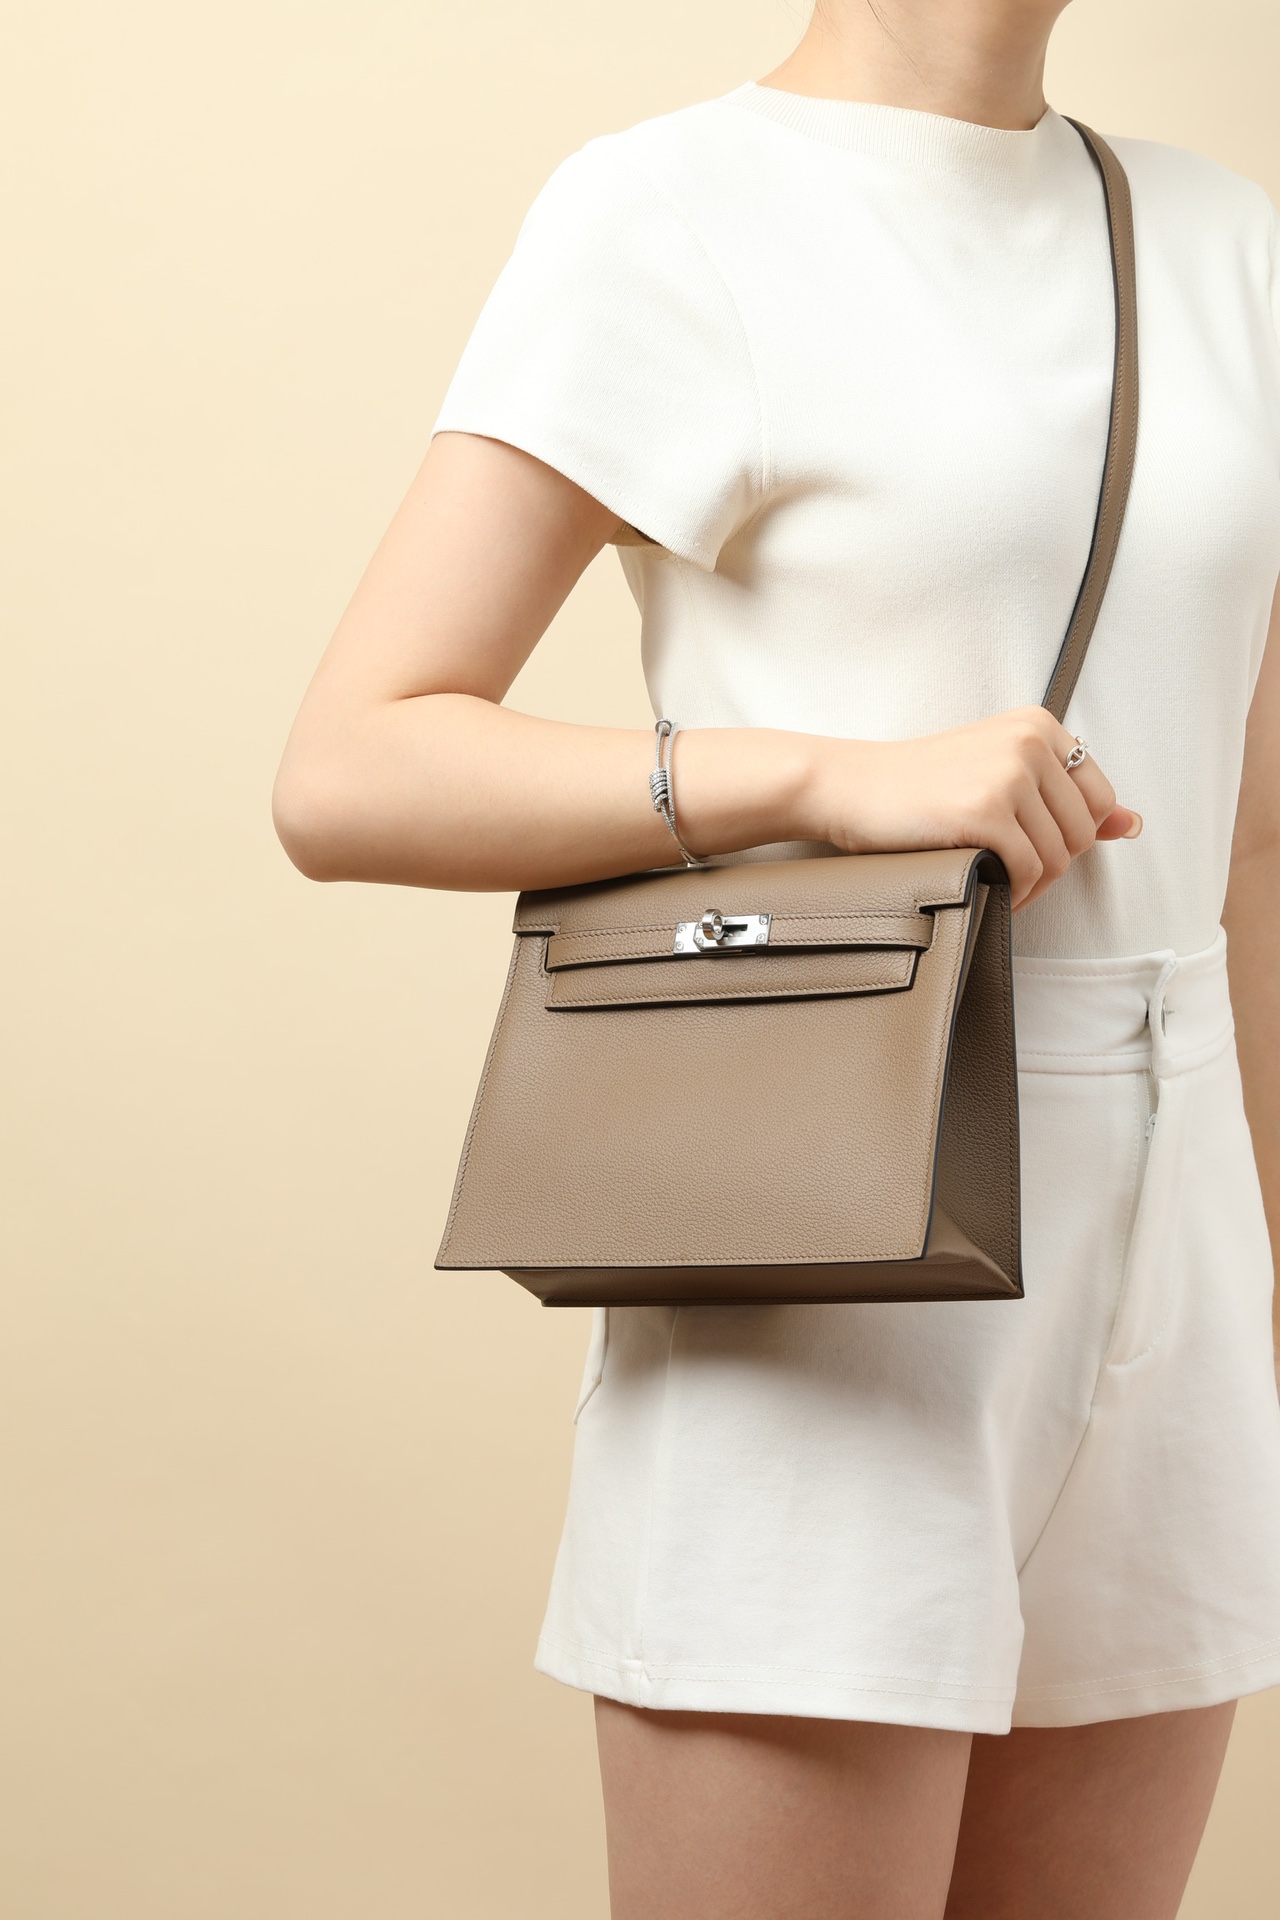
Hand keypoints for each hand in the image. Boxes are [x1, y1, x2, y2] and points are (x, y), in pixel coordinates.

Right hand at [804, 707, 1140, 910]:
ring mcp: (1008, 775)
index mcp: (1037, 725)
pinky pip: (1028, 871)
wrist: (851, 787)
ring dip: (1034, 884)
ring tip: (1002, 884)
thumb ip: (1065, 797)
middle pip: (1081, 831)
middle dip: (1052, 864)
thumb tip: (1132, 824)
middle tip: (1013, 872)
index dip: (1069, 835)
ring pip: (1058, 856)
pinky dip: (1017, 894)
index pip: (1097, 797)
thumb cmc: (919, 785)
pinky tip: (992, 890)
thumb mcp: (997, 774)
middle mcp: (1029, 742)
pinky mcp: (985, 811)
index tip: (1033, 846)